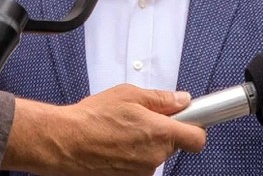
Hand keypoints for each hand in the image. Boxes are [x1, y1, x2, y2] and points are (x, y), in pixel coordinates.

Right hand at [4, 84, 205, 175]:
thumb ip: (160, 99)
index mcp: (160, 133)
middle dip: (161, 131)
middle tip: (140, 118)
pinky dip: (130, 154)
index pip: (197, 139)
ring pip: (154, 154)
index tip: (189, 120)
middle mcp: (155, 157)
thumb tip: (181, 100)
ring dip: (144, 143)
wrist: (65, 142)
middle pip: (172, 144)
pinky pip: (138, 164)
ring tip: (120, 131)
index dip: (195, 127)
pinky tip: (113, 143)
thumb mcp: (129, 95)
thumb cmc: (92, 118)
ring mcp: (142, 171)